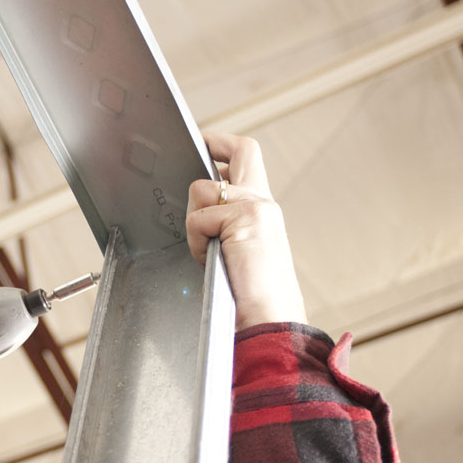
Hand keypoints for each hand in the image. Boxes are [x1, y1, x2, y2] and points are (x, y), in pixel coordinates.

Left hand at [186, 131, 305, 330]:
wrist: (269, 318)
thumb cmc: (251, 296)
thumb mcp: (238, 250)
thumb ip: (225, 224)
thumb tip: (199, 208)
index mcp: (263, 208)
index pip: (248, 157)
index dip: (222, 144)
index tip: (203, 143)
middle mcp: (264, 201)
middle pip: (241, 149)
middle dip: (210, 144)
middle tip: (193, 151)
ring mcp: (256, 206)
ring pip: (202, 189)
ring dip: (194, 221)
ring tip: (206, 251)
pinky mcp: (245, 218)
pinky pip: (198, 218)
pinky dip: (195, 241)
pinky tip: (209, 259)